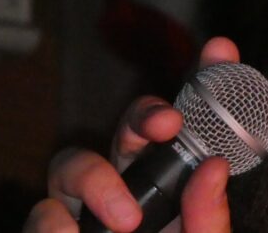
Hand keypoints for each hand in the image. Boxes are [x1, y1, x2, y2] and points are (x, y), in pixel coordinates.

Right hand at [23, 37, 240, 232]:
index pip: (191, 130)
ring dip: (96, 179)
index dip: (205, 83)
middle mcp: (133, 196)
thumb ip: (210, 224)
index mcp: (180, 195)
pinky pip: (44, 218)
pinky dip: (60, 228)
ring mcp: (87, 219)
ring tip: (126, 221)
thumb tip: (209, 167)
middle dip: (142, 115)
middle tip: (165, 126)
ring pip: (70, 163)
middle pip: (125, 130)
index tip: (223, 52)